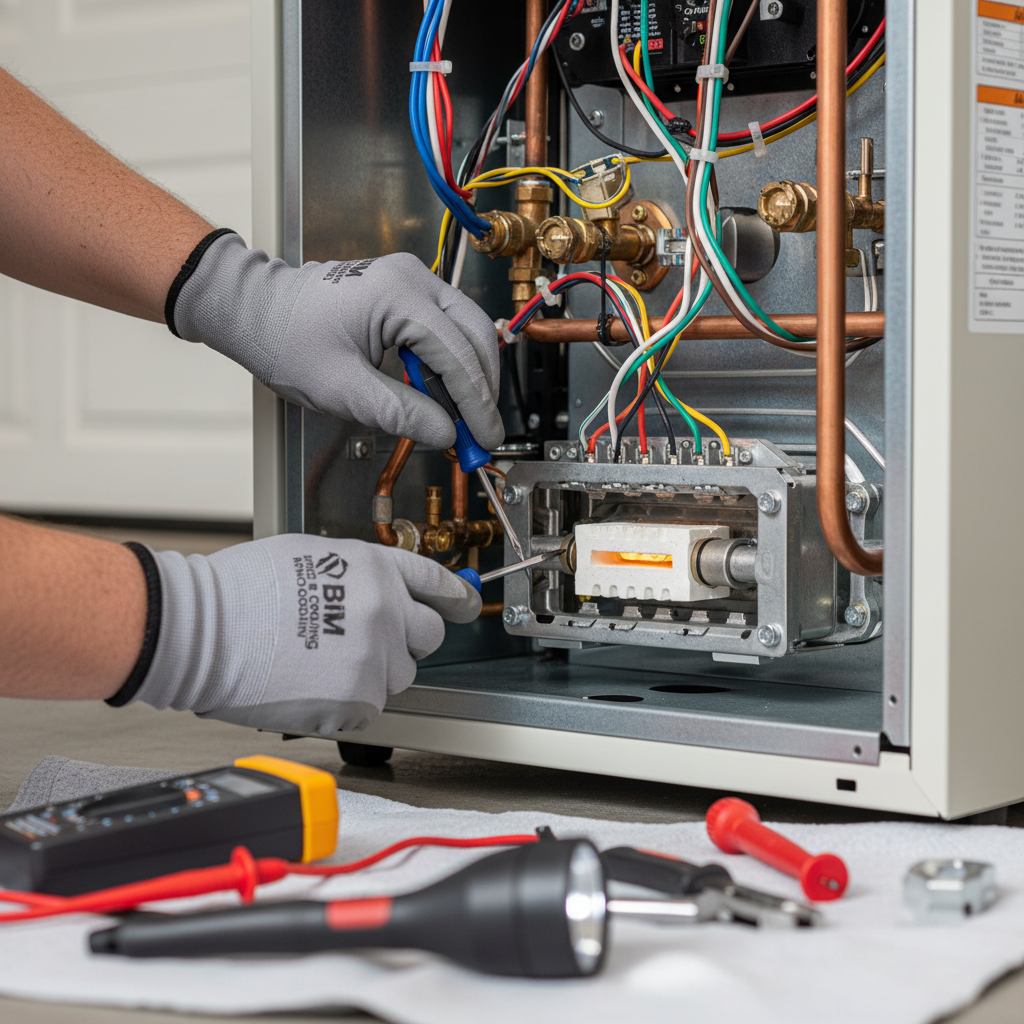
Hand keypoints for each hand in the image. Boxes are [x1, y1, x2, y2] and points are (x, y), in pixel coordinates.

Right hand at [131, 536, 480, 735]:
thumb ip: (358, 574)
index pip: (436, 583)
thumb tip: (374, 591)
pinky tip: (310, 685)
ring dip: (374, 674)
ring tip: (323, 664)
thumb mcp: (312, 556)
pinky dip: (346, 703)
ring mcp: (375, 658)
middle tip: (367, 642)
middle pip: (428, 636)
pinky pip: (369, 708)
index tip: (464, 604)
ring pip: (400, 677)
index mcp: (376, 570)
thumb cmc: (242, 590)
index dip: (454, 595)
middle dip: (405, 640)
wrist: (205, 630)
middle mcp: (386, 612)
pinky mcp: (357, 700)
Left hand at [169, 232, 503, 449]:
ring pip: (467, 329)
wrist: (256, 311)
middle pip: (475, 335)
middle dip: (483, 388)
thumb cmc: (286, 339)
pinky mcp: (408, 292)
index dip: (476, 403)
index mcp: (399, 295)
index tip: (485, 437)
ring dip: (472, 376)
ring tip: (466, 420)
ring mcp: (413, 280)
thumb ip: (400, 413)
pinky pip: (447, 327)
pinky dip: (453, 362)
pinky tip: (447, 395)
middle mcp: (414, 278)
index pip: (457, 354)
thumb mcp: (343, 390)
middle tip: (482, 433)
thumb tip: (446, 433)